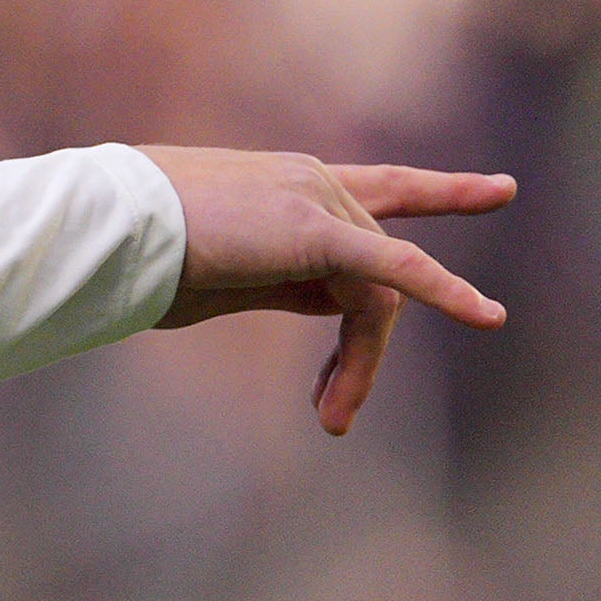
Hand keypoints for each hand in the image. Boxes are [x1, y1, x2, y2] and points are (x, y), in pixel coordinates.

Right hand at [141, 147, 513, 434]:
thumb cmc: (130, 253)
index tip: (498, 191)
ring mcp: (317, 200)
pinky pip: (395, 271)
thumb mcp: (212, 270)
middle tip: (330, 415)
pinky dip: (447, 292)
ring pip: (375, 294)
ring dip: (361, 364)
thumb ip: (273, 279)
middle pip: (375, 276)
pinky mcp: (316, 231)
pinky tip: (487, 316)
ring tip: (330, 417)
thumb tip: (316, 305)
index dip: (443, 192)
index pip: (380, 190)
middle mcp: (313, 182)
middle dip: (361, 352)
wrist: (102, 227)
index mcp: (288, 185)